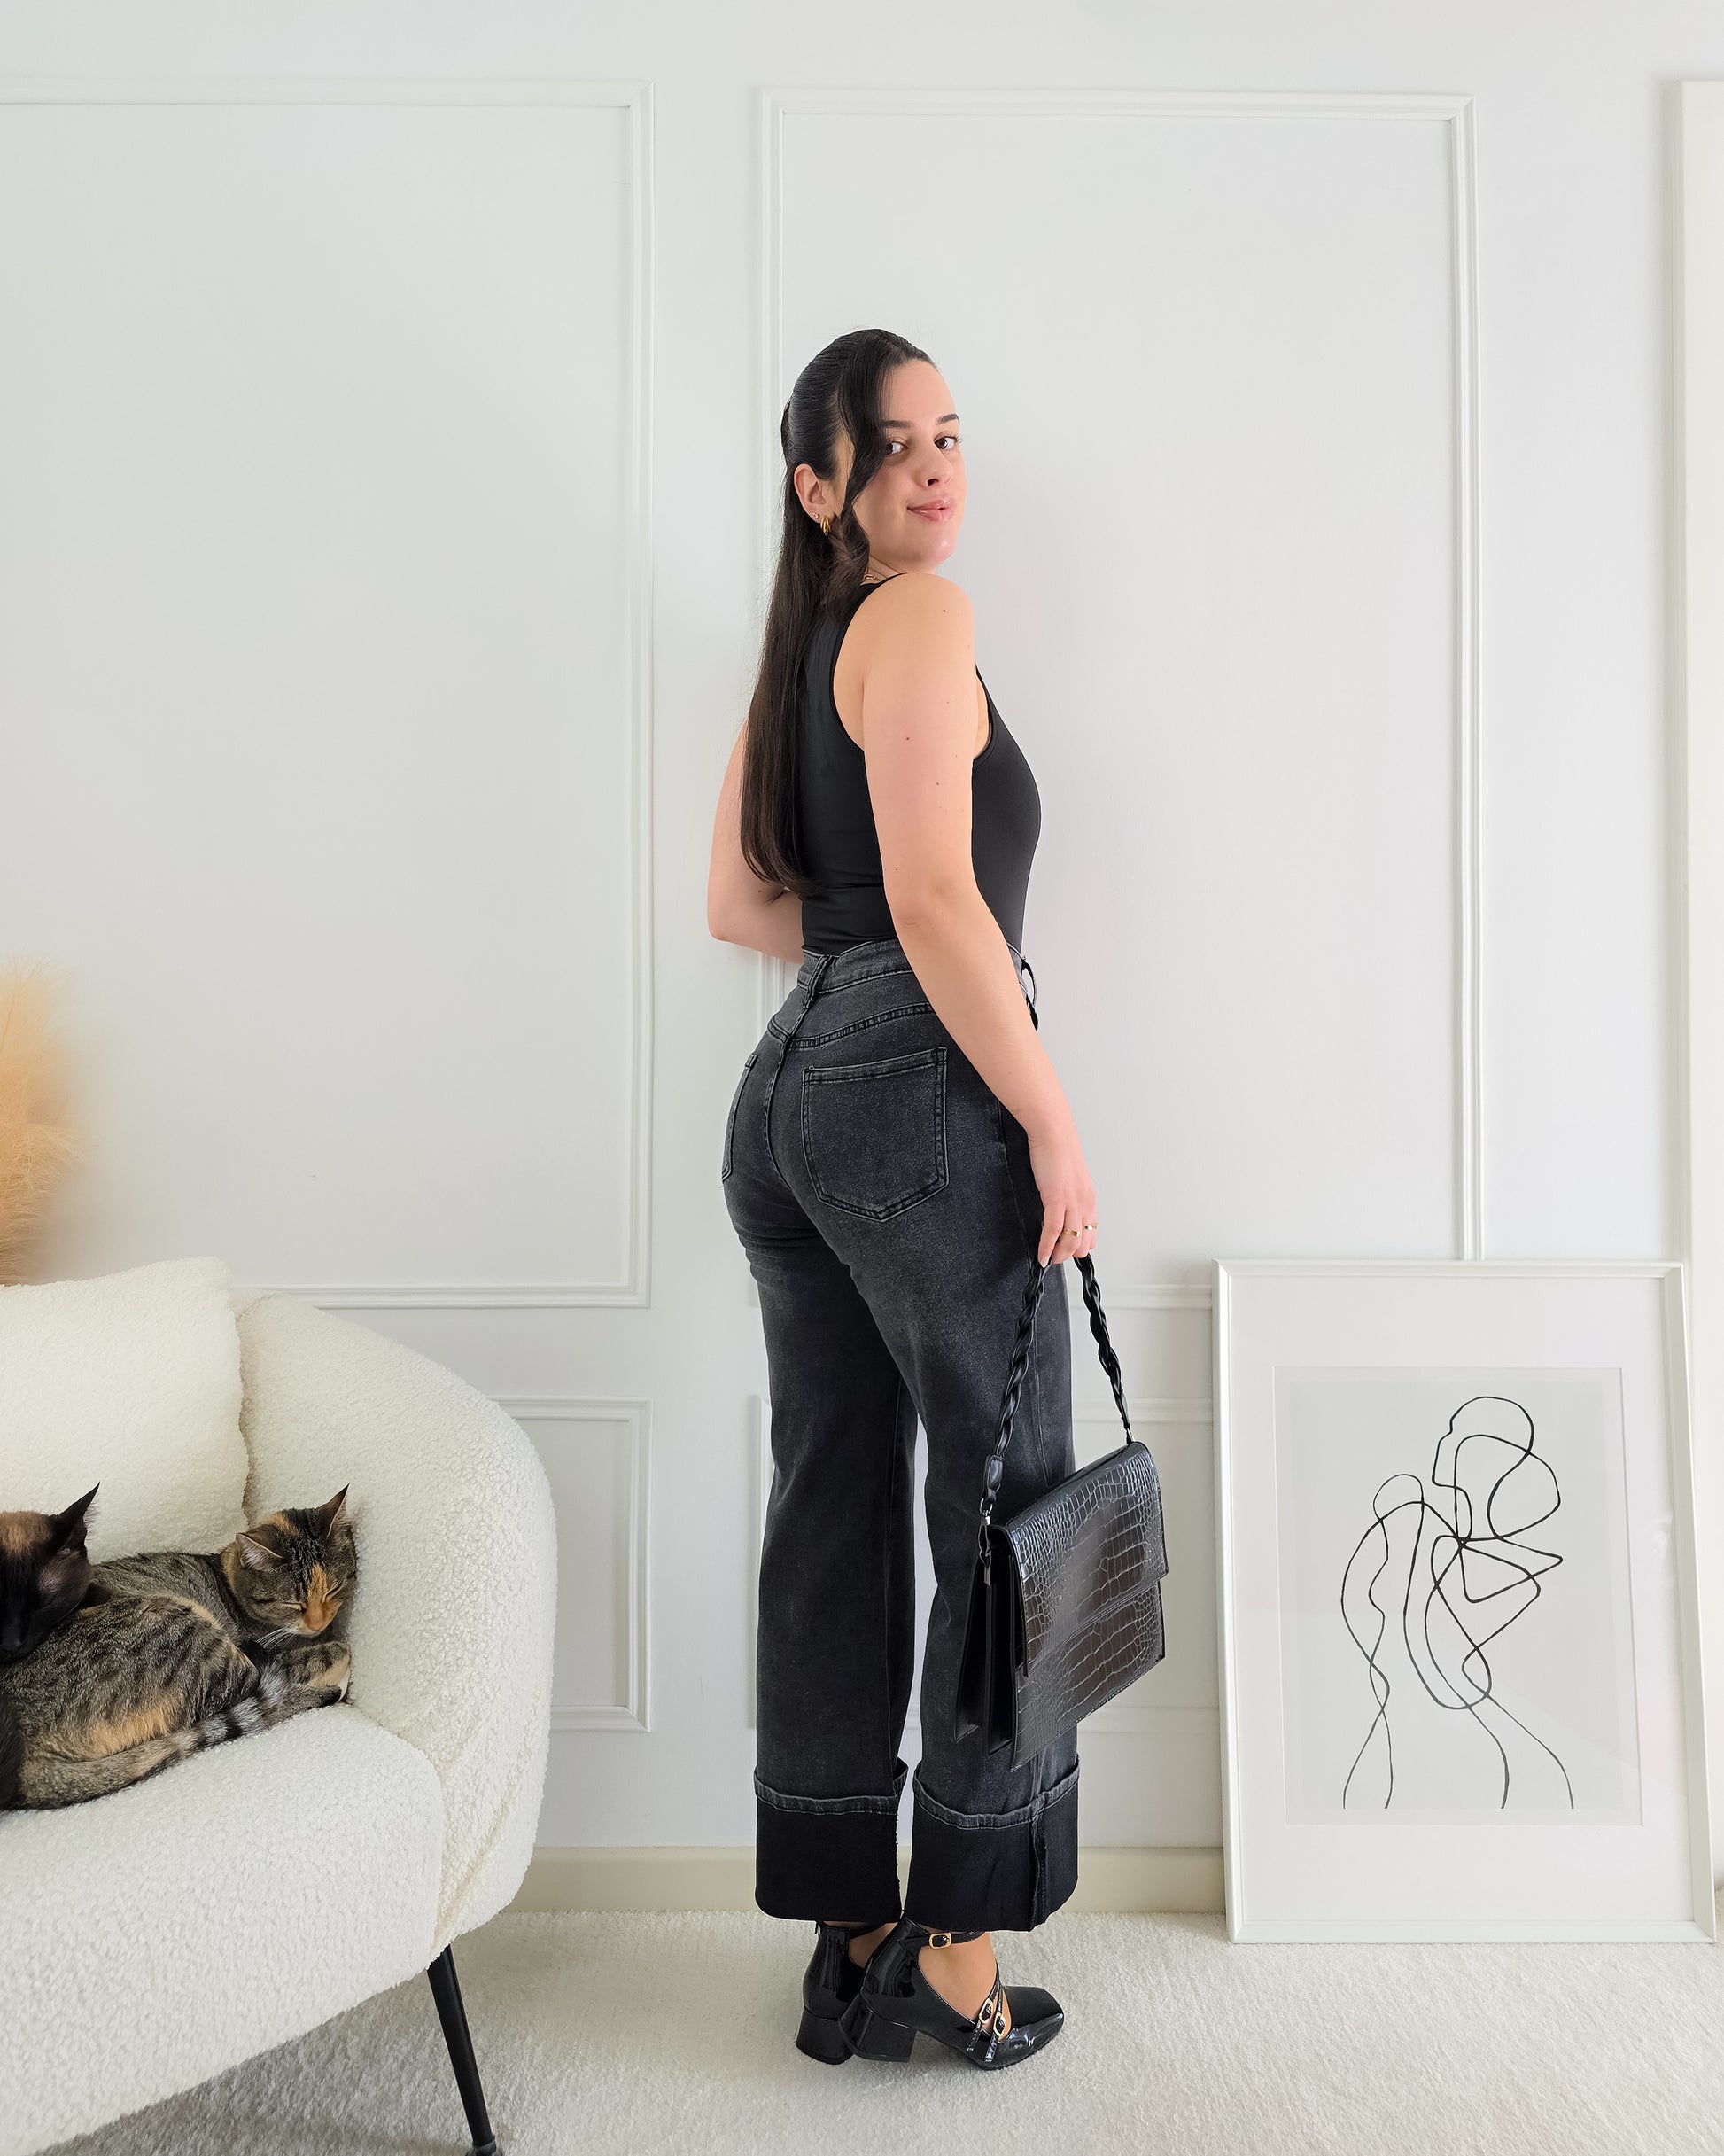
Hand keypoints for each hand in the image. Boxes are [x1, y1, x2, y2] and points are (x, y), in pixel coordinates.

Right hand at [1024, 1110, 1097, 1264]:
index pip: (1091, 1234)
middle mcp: (1085, 1204)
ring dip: (1058, 1255)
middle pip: (1083, 1242)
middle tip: (1055, 1259)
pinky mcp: (1057, 1199)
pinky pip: (1052, 1231)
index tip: (1067, 1253)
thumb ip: (1070, 1196)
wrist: (1053, 1134)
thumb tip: (1061, 1210)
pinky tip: (1042, 1255)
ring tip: (1048, 1260)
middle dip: (1068, 1255)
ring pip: (1070, 1241)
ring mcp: (1072, 1203)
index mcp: (1089, 1199)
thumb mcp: (1070, 1180)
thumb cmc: (1059, 1151)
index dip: (1080, 1248)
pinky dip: (1046, 1246)